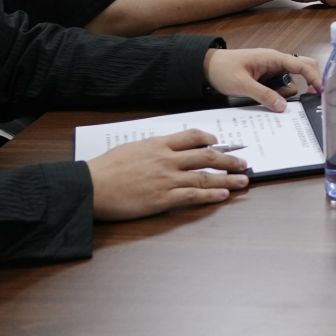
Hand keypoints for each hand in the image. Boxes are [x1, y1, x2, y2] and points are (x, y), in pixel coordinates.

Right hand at [87, 129, 248, 220]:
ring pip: (205, 177)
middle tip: (243, 163)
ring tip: (243, 180)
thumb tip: (163, 149)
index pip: (192, 136)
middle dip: (228, 159)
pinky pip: (193, 195)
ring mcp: (167, 179)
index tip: (219, 141)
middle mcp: (167, 159)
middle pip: (206, 156)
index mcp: (158, 144)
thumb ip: (151, 148)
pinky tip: (223, 195)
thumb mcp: (130, 148)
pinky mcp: (163, 198)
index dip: (209, 139)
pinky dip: (211, 195)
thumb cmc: (105, 168)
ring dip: (227, 178)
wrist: (92, 186)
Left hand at [204, 47, 321, 110]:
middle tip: (313, 98)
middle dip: (311, 81)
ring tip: (279, 103)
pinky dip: (282, 94)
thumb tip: (283, 107)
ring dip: (291, 92)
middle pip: (304, 67)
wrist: (205, 66)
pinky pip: (281, 85)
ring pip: (292, 79)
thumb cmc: (222, 69)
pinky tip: (275, 103)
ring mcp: (272, 69)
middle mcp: (276, 62)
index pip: (302, 65)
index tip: (322, 91)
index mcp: (273, 58)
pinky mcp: (267, 77)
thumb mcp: (242, 84)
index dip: (315, 78)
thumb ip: (263, 95)